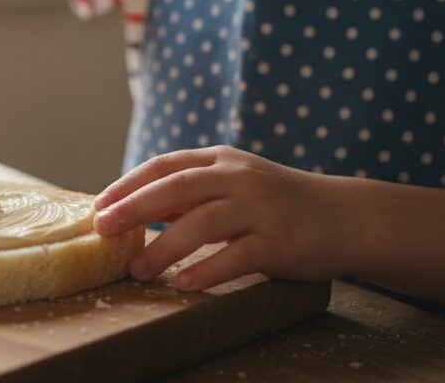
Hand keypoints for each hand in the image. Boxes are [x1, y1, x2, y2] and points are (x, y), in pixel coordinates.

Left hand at [92, 146, 353, 289]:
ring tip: (136, 268)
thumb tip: (134, 207)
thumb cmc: (278, 203)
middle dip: (134, 208)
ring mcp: (260, 208)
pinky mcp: (279, 241)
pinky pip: (237, 256)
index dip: (128, 184)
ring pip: (202, 223)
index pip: (165, 166)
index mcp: (221, 161)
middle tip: (103, 229)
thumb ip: (191, 193)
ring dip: (164, 247)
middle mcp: (238, 178)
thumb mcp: (234, 185)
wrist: (345, 216)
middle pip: (176, 189)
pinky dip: (207, 270)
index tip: (99, 206)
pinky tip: (183, 283)